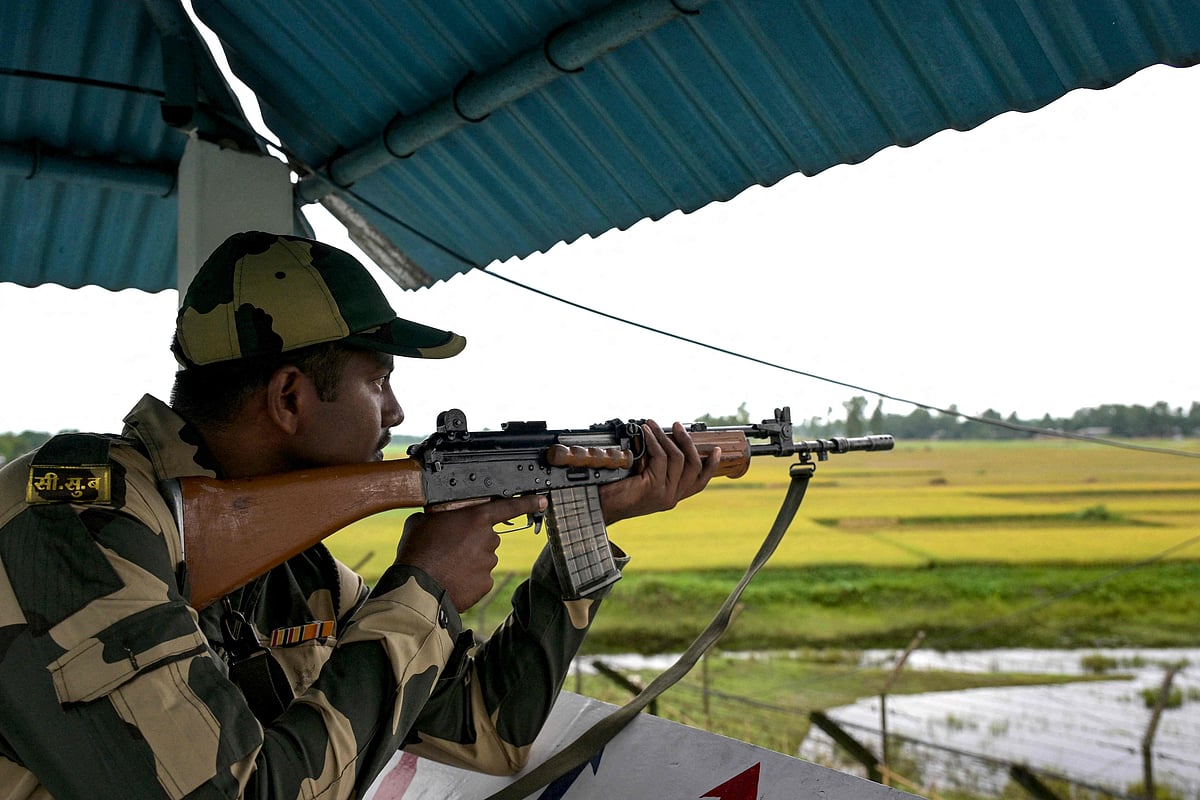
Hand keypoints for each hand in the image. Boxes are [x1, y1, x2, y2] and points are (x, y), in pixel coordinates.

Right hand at [395, 494, 546, 611]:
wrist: (416, 587)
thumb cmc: (416, 550)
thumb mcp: (423, 520)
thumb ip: (441, 516)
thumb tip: (441, 520)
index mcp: (475, 517)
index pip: (508, 506)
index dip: (527, 502)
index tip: (543, 500)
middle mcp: (488, 538)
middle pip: (487, 537)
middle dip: (473, 542)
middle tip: (449, 549)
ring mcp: (489, 562)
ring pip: (483, 558)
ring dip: (469, 561)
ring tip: (445, 566)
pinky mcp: (485, 584)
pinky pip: (480, 578)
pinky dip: (468, 579)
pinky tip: (451, 579)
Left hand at [598, 420, 721, 524]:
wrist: (598, 506)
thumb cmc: (614, 490)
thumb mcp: (641, 478)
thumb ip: (656, 466)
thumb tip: (664, 438)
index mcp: (671, 497)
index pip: (699, 483)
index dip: (711, 466)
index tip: (717, 450)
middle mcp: (671, 498)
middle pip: (694, 466)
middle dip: (688, 442)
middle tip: (678, 426)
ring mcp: (664, 495)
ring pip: (677, 459)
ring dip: (666, 436)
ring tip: (654, 424)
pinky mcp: (653, 489)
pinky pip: (661, 458)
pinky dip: (654, 441)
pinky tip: (646, 433)